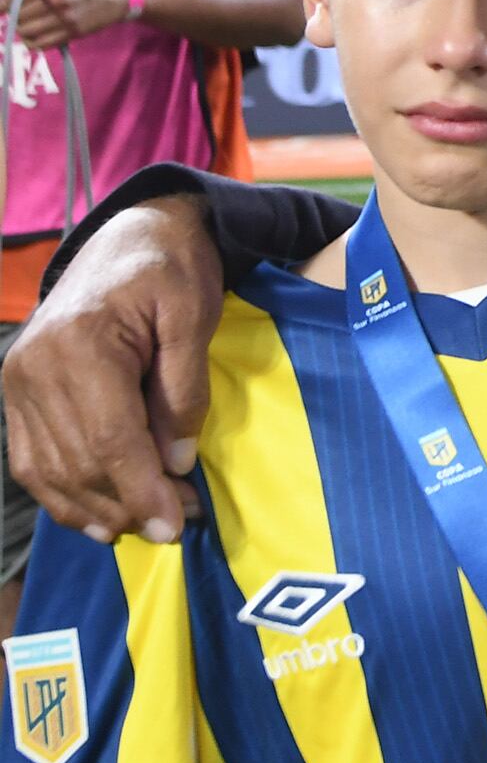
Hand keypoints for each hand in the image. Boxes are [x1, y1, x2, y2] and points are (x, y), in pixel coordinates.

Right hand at [2, 197, 221, 542]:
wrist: (129, 237)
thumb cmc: (170, 270)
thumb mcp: (194, 315)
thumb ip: (184, 389)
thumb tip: (175, 463)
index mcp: (81, 344)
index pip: (109, 437)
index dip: (140, 489)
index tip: (174, 524)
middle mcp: (35, 367)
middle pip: (79, 460)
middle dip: (127, 504)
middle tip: (178, 524)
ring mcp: (18, 381)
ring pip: (51, 470)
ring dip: (98, 508)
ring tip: (147, 524)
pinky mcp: (17, 392)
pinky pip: (33, 459)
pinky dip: (64, 494)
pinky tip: (99, 518)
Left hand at [3, 0, 140, 50]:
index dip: (2, 3)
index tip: (1, 8)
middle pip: (17, 15)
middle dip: (13, 16)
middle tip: (19, 15)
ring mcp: (64, 17)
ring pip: (25, 30)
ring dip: (21, 29)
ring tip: (27, 25)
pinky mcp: (73, 32)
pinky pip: (41, 44)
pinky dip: (32, 42)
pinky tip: (35, 36)